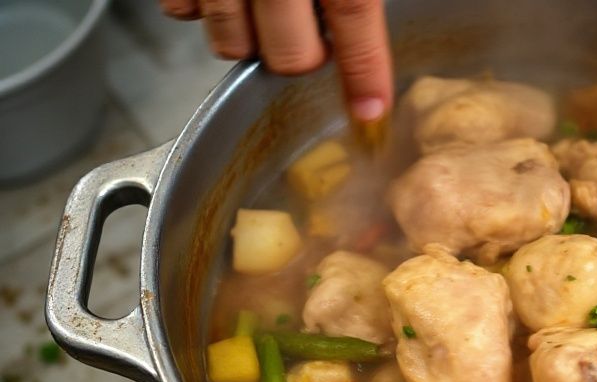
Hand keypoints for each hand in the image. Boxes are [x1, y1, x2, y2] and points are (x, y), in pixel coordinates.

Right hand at [160, 0, 392, 122]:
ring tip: (260, 15)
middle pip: (290, 54)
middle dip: (300, 61)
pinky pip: (180, 11)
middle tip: (307, 45)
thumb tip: (361, 22)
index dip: (365, 70)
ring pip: (231, 44)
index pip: (353, 17)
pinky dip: (198, 11)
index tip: (372, 111)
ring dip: (248, 42)